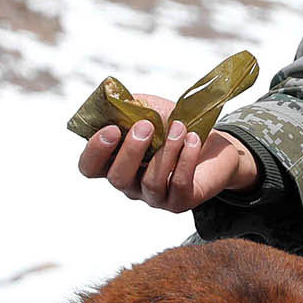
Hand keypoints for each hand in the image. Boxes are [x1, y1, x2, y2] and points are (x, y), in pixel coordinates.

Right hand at [80, 108, 261, 213]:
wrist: (212, 144)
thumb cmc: (174, 127)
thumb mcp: (149, 110)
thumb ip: (129, 107)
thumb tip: (115, 101)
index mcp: (115, 162)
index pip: (90, 167)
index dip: (95, 151)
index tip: (112, 129)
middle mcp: (130, 184)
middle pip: (117, 178)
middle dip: (131, 151)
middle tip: (146, 126)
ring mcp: (154, 197)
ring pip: (150, 183)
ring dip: (165, 151)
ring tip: (179, 127)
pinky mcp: (179, 201)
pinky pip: (178, 185)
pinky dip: (185, 160)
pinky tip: (192, 140)